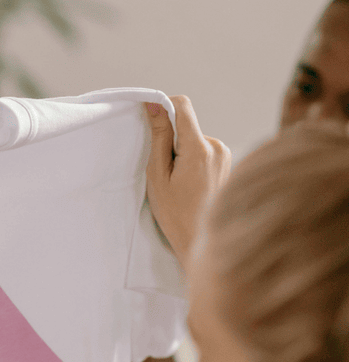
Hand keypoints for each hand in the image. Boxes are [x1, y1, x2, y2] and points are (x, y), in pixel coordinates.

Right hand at [145, 96, 231, 263]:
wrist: (203, 240)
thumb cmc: (176, 212)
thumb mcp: (158, 174)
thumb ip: (159, 137)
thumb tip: (156, 104)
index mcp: (199, 148)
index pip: (182, 106)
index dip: (163, 106)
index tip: (150, 120)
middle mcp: (218, 146)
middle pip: (186, 127)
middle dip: (171, 142)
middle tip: (165, 173)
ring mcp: (226, 154)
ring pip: (194, 140)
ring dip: (181, 154)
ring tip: (179, 182)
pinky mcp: (228, 162)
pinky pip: (203, 150)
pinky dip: (191, 161)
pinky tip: (190, 185)